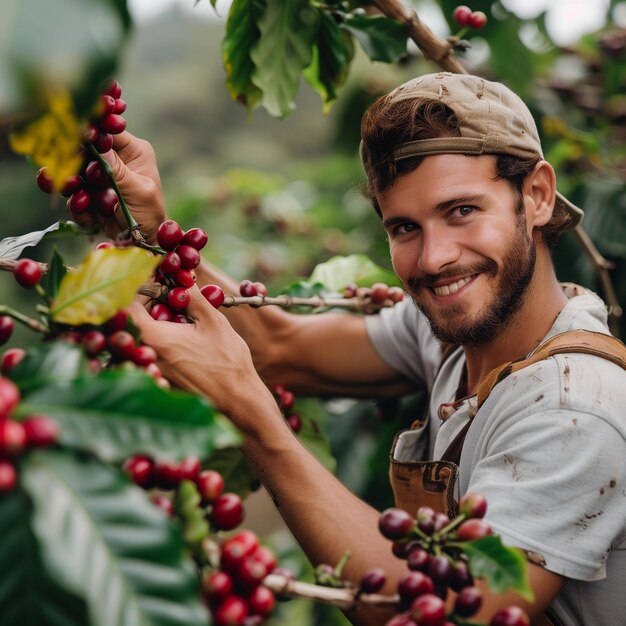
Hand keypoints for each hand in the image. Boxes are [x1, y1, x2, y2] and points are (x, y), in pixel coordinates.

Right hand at [71, 132, 166, 242]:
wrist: (144, 243)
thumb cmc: (151, 215)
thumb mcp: (139, 191)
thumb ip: (117, 170)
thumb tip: (97, 143)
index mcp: (134, 152)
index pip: (107, 133)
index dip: (90, 134)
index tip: (76, 139)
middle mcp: (115, 160)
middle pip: (83, 151)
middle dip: (73, 164)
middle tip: (70, 177)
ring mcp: (99, 177)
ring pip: (73, 173)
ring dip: (71, 187)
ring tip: (81, 200)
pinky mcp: (89, 194)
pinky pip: (74, 195)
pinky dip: (78, 207)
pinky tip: (89, 216)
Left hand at [127, 286, 265, 416]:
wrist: (236, 399)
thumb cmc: (227, 360)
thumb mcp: (213, 321)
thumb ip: (192, 297)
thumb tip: (181, 279)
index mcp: (152, 337)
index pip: (127, 305)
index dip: (138, 288)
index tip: (155, 280)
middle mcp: (144, 355)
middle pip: (131, 322)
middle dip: (147, 305)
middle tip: (169, 296)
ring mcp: (149, 371)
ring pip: (140, 339)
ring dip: (154, 324)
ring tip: (177, 317)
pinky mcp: (158, 382)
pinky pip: (150, 354)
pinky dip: (160, 342)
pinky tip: (181, 340)